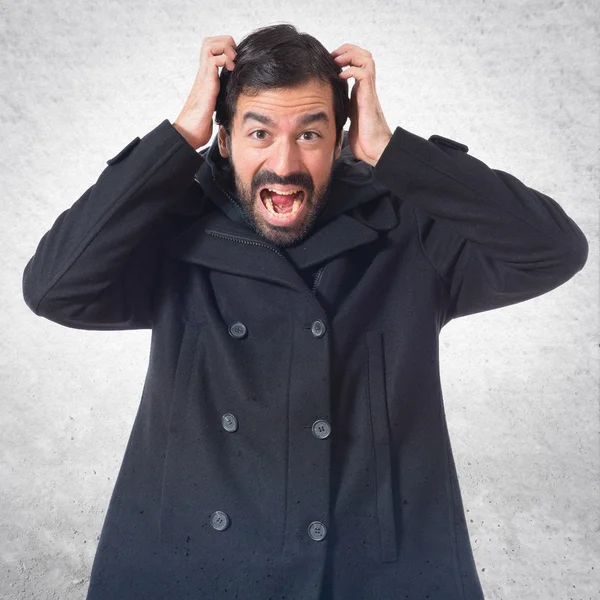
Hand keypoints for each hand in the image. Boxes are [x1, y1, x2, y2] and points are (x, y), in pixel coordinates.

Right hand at [173, 36, 237, 149]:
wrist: (188, 134)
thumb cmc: (200, 124)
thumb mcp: (216, 106)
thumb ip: (222, 98)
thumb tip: (235, 101)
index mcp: (207, 77)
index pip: (211, 49)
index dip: (225, 47)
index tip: (235, 61)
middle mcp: (204, 73)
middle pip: (209, 41)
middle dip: (225, 42)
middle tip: (234, 57)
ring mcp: (204, 77)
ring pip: (209, 44)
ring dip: (225, 47)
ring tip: (232, 62)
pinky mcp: (206, 84)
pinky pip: (213, 60)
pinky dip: (225, 60)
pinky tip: (231, 71)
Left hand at [331, 44, 392, 166]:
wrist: (375, 151)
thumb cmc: (363, 140)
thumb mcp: (346, 120)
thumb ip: (340, 111)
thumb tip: (324, 112)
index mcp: (359, 92)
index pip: (356, 64)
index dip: (343, 57)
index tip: (329, 62)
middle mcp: (365, 88)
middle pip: (363, 55)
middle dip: (347, 50)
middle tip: (332, 56)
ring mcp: (368, 92)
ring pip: (366, 59)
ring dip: (350, 55)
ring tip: (337, 61)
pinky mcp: (369, 97)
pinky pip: (364, 74)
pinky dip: (351, 70)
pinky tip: (341, 76)